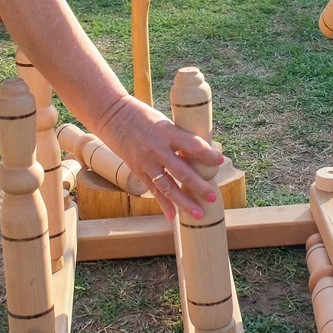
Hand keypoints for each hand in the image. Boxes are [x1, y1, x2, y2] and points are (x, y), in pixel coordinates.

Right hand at [99, 97, 222, 219]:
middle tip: (212, 197)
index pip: (192, 144)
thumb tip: (200, 153)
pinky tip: (173, 216)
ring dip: (183, 201)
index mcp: (167, 131)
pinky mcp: (137, 170)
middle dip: (198, 186)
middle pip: (181, 171)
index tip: (220, 161)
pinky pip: (153, 190)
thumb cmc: (143, 116)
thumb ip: (179, 138)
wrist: (113, 116)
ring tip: (198, 213)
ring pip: (167, 186)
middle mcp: (157, 148)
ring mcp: (146, 161)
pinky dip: (164, 204)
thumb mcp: (164, 122)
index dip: (207, 154)